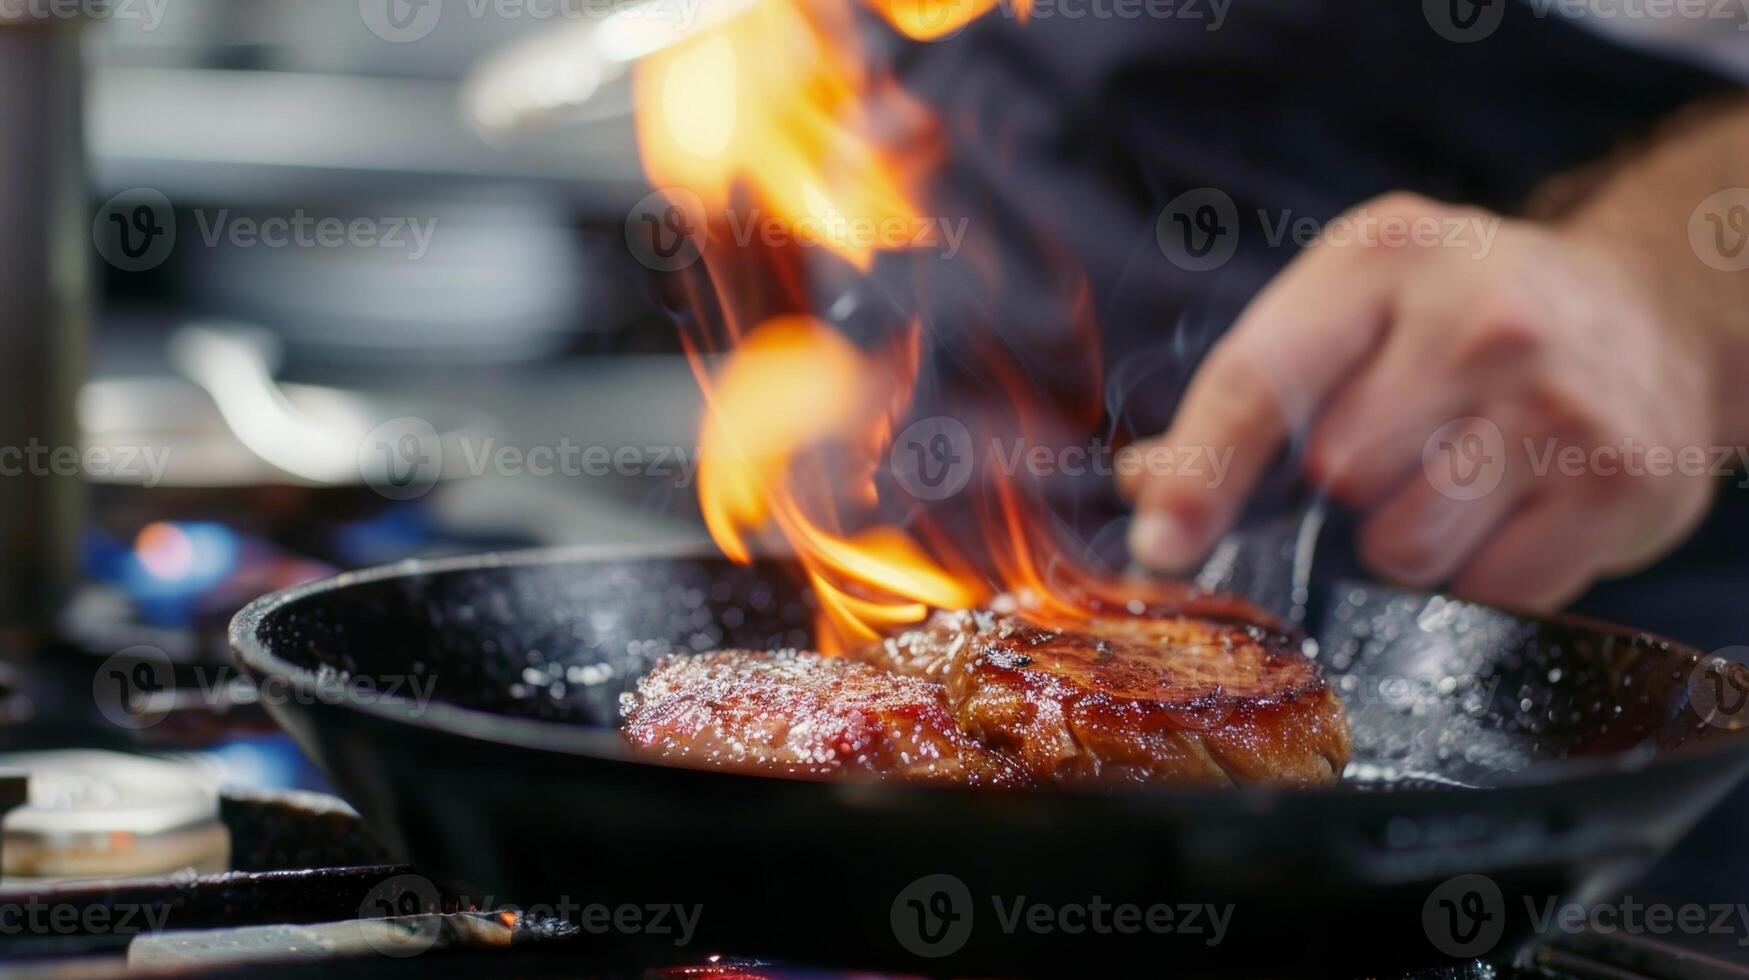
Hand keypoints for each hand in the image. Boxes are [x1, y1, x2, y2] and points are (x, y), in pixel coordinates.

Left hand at [1120, 192, 1725, 609]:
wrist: (1649, 317)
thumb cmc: (1466, 317)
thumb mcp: (1357, 306)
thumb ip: (1251, 390)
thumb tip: (1150, 491)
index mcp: (1383, 258)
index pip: (1260, 378)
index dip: (1200, 472)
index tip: (1160, 543)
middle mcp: (1479, 320)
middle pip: (1335, 473)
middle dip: (1343, 491)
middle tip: (1398, 449)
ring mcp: (1556, 403)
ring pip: (1406, 545)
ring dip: (1410, 542)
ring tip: (1459, 478)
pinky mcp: (1618, 484)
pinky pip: (1492, 590)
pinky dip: (1486, 576)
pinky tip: (1515, 510)